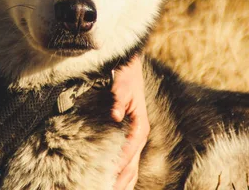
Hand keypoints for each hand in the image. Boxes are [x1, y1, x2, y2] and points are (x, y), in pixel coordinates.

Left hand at [110, 54, 149, 189]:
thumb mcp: (122, 84)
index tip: (109, 176)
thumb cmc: (125, 78)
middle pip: (132, 165)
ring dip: (123, 182)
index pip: (130, 150)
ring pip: (132, 168)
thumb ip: (119, 99)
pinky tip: (115, 184)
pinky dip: (123, 175)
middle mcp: (139, 136)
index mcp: (140, 126)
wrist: (129, 71)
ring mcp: (135, 139)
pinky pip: (128, 162)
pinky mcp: (130, 140)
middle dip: (121, 180)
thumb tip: (115, 114)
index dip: (120, 163)